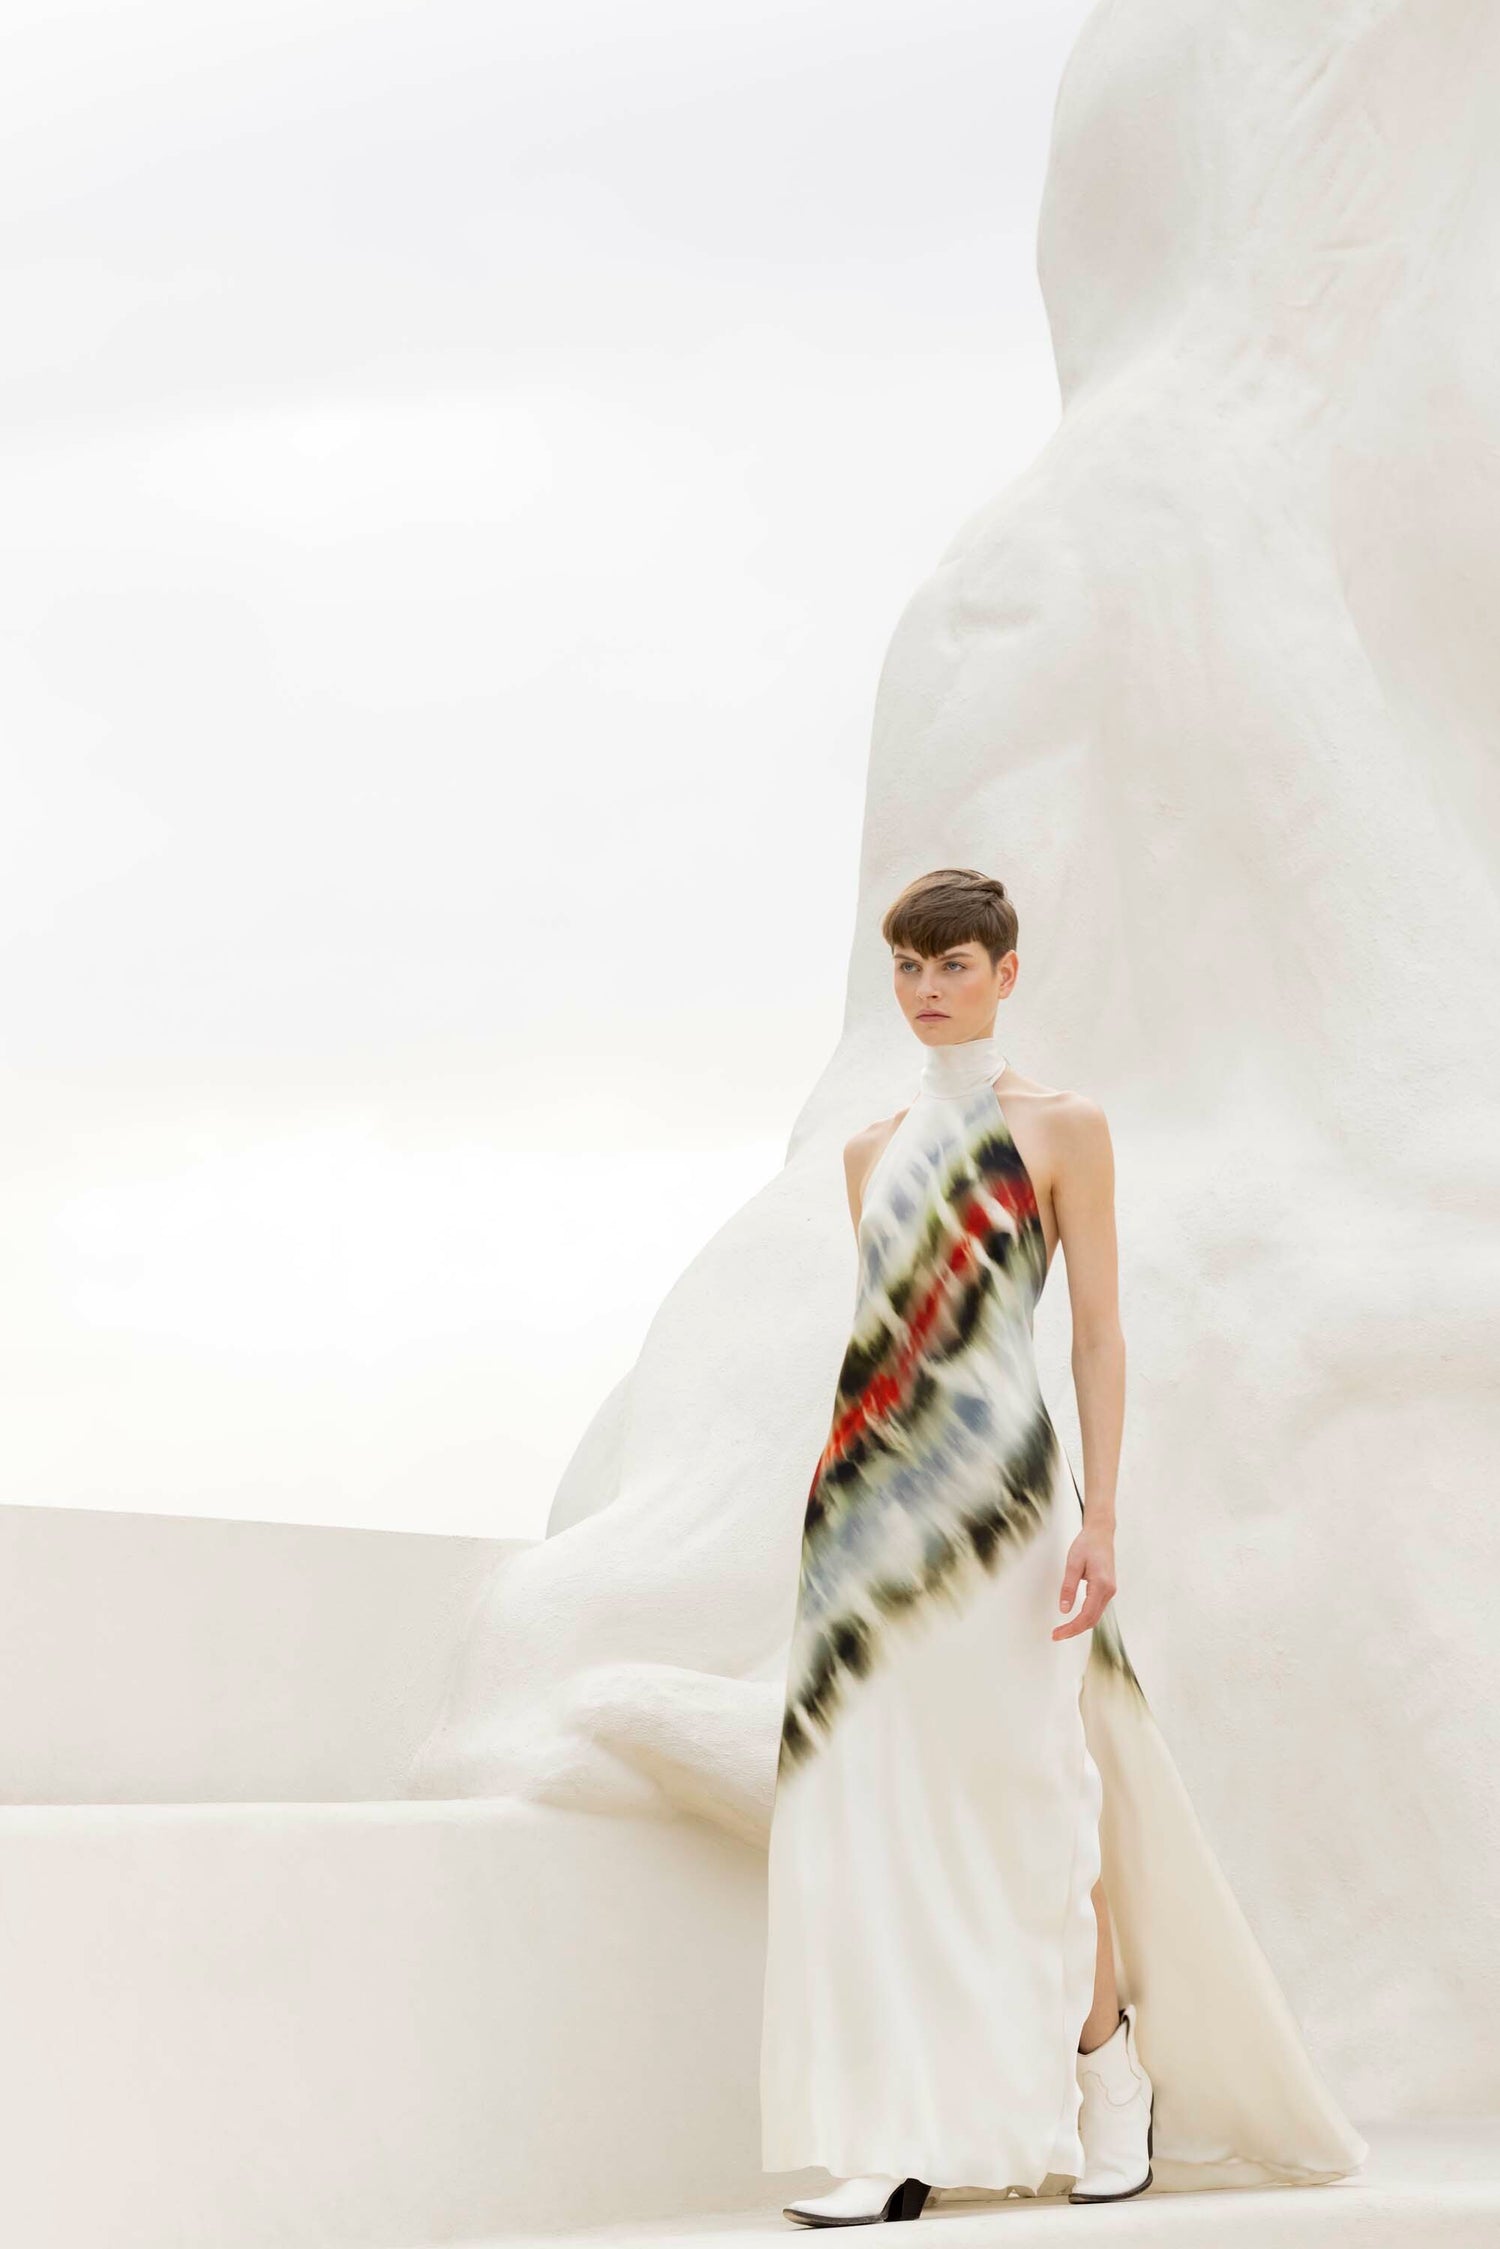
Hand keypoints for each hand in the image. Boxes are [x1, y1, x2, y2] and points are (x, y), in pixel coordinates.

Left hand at [1052, 1520, 1116, 1639]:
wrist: (1100, 1533)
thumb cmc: (1086, 1545)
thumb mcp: (1073, 1564)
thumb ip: (1068, 1587)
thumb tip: (1064, 1609)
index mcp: (1101, 1585)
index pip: (1086, 1615)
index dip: (1071, 1628)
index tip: (1057, 1634)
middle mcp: (1109, 1591)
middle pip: (1092, 1620)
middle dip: (1074, 1630)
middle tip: (1055, 1635)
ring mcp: (1110, 1591)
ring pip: (1095, 1616)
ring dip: (1079, 1626)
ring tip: (1061, 1630)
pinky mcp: (1107, 1590)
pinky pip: (1096, 1609)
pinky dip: (1085, 1618)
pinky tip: (1073, 1620)